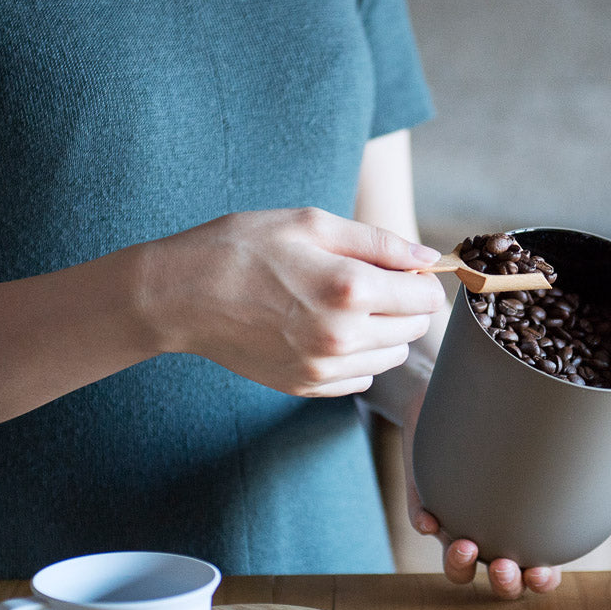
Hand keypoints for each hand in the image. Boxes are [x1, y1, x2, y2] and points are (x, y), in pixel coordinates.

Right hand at [135, 208, 445, 396]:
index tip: (401, 270)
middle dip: (405, 305)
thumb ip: (379, 243)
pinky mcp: (307, 385)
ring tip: (346, 307)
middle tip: (372, 283)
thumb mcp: (311, 224)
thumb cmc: (243, 247)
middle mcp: (344, 336)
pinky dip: (357, 357)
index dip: (421, 280)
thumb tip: (429, 258)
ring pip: (392, 357)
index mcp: (350, 290)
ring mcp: (325, 367)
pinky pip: (360, 378)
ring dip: (384, 333)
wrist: (181, 295)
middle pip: (414, 330)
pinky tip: (327, 330)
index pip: (426, 299)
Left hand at [400, 393, 561, 600]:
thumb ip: (591, 480)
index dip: (540, 582)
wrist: (470, 404)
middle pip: (498, 580)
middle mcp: (493, 537)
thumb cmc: (522, 438)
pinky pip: (422, 520)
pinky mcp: (428, 502)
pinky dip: (425, 524)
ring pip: (456, 565)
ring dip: (459, 566)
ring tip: (465, 547)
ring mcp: (459, 525)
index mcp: (526, 534)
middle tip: (504, 567)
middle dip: (502, 583)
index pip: (536, 572)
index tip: (541, 573)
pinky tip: (430, 521)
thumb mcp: (557, 455)